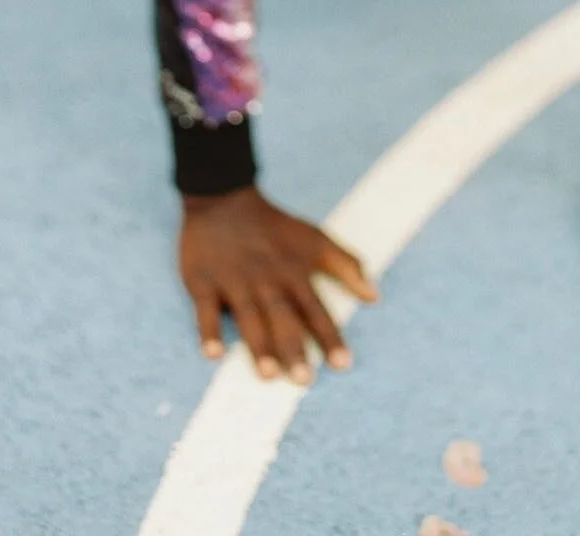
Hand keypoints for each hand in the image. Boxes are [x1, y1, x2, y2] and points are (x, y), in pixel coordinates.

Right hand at [179, 185, 378, 382]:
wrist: (224, 199)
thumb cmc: (274, 227)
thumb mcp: (315, 238)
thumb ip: (346, 265)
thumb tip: (375, 295)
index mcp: (293, 272)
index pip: (316, 309)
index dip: (330, 336)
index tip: (343, 364)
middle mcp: (266, 279)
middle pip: (283, 317)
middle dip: (294, 348)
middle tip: (304, 380)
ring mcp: (234, 281)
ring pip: (249, 316)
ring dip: (258, 344)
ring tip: (268, 374)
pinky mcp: (204, 281)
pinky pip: (206, 309)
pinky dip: (208, 330)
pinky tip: (213, 354)